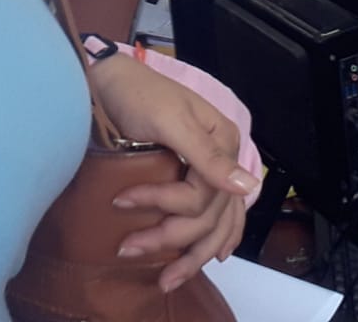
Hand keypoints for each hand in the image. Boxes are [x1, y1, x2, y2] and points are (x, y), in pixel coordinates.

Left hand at [89, 55, 257, 291]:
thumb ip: (207, 154)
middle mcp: (223, 158)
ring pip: (216, 223)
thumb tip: (247, 186)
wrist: (110, 80)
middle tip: (127, 248)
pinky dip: (215, 238)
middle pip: (209, 214)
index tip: (122, 201)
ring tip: (164, 278)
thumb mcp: (170, 120)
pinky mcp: (196, 173)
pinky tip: (214, 256)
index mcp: (223, 140)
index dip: (164, 204)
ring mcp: (212, 168)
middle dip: (171, 238)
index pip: (203, 195)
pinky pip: (218, 215)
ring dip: (190, 253)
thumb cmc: (137, 94)